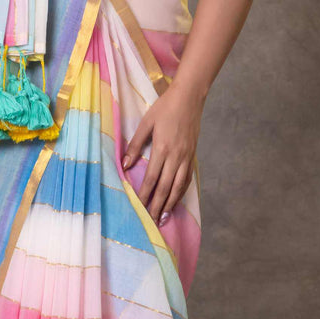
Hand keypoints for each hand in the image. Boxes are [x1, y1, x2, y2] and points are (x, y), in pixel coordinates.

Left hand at [121, 82, 202, 226]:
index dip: (145, 194)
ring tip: (162, 217)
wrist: (190, 97)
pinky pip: (187, 179)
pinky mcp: (193, 155)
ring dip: (170, 203)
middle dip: (157, 205)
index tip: (139, 207)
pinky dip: (181, 192)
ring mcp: (187, 157)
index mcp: (162, 148)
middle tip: (150, 221)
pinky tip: (175, 200)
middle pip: (166, 187)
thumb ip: (136, 144)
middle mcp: (176, 156)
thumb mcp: (146, 123)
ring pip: (179, 186)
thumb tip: (126, 165)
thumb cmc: (165, 107)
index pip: (152, 178)